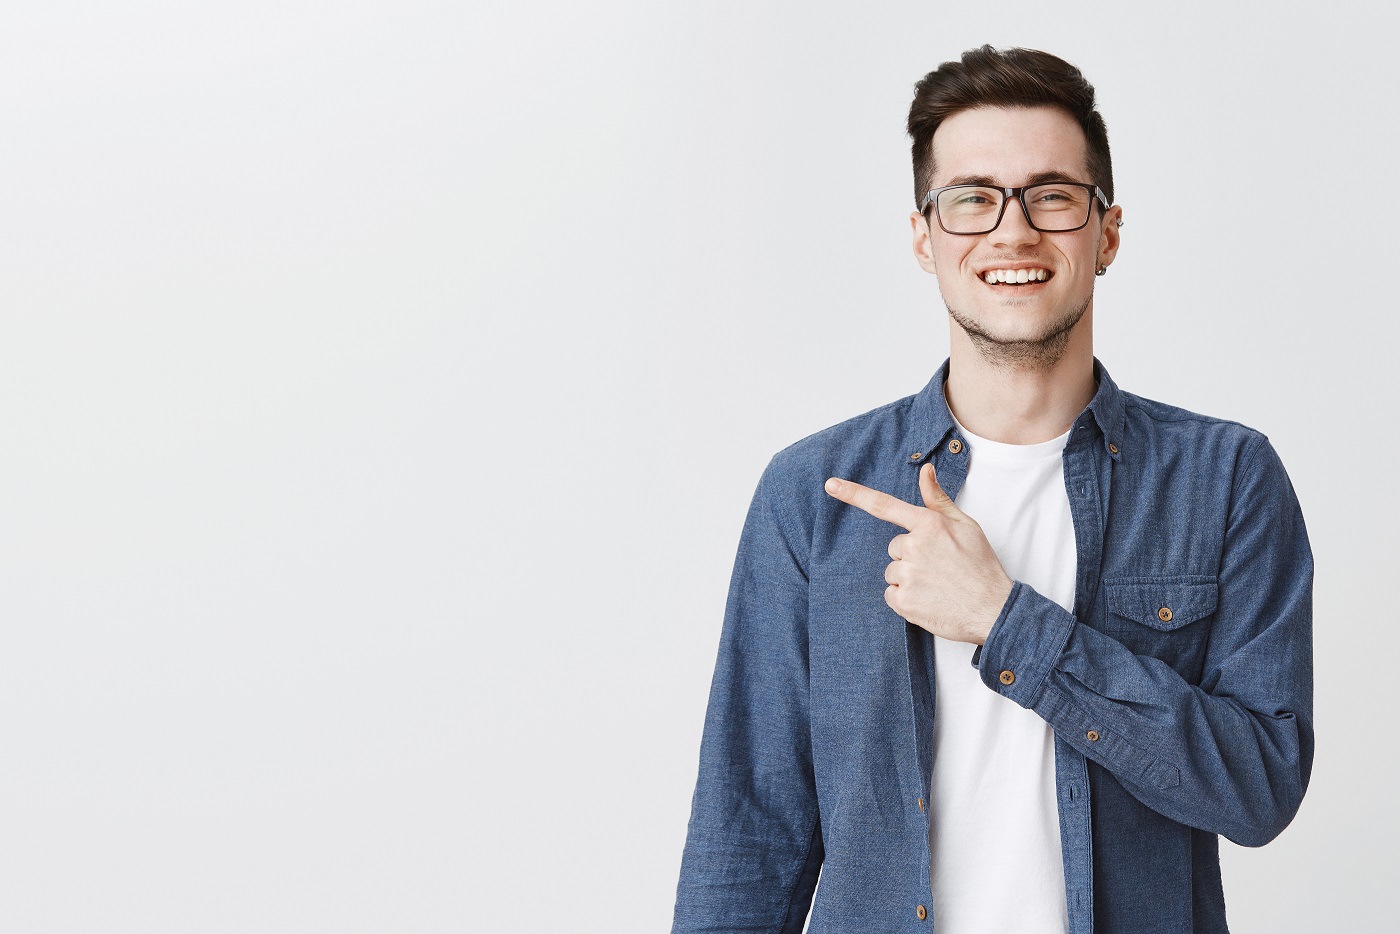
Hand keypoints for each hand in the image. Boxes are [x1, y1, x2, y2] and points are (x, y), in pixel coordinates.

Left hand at [824, 462, 1011, 643]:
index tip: (830, 485)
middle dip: (911, 556)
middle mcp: (914, 546)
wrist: (993, 609)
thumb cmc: (981, 566)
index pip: (884, 505)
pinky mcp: (903, 601)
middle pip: (895, 548)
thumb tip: (925, 470)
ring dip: (908, 579)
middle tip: (938, 568)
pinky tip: (929, 600)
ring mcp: (907, 575)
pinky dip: (905, 600)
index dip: (854, 494)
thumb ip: (938, 499)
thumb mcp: (966, 525)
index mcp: (928, 525)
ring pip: (893, 572)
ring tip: (937, 586)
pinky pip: (891, 595)